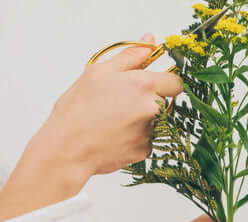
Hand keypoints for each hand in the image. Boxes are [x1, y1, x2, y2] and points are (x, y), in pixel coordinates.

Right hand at [0, 33, 182, 220]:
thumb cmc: (78, 109)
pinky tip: (114, 135)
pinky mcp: (145, 150)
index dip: (165, 83)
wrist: (66, 149)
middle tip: (121, 103)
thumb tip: (150, 41)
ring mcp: (150, 132)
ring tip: (112, 120)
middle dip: (149, 100)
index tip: (150, 85)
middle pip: (164, 102)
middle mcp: (152, 109)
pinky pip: (146, 139)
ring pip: (156, 121)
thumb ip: (131, 56)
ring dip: (141, 119)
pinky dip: (134, 137)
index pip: (176, 83)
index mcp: (144, 85)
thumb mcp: (99, 72)